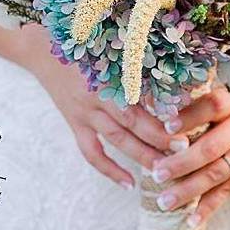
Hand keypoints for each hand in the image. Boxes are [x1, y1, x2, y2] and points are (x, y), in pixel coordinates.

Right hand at [30, 55, 188, 187]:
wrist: (42, 50)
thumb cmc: (86, 45)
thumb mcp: (113, 50)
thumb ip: (140, 67)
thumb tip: (176, 85)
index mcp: (110, 73)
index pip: (142, 96)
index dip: (163, 110)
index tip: (187, 123)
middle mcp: (97, 94)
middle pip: (131, 121)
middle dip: (158, 138)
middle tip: (183, 150)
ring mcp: (84, 112)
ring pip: (116, 139)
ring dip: (141, 155)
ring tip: (164, 169)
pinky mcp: (75, 123)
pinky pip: (91, 152)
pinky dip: (109, 170)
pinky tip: (129, 184)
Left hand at [151, 88, 229, 226]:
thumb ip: (205, 99)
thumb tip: (163, 106)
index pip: (212, 106)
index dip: (189, 116)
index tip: (166, 126)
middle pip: (211, 147)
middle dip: (181, 163)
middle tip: (156, 172)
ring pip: (217, 174)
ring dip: (189, 190)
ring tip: (164, 201)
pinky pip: (229, 190)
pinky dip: (209, 207)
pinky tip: (192, 220)